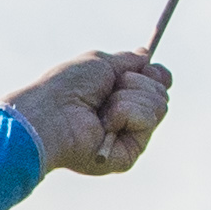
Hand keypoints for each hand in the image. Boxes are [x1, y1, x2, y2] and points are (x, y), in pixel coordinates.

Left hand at [10, 51, 171, 175]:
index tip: (145, 67)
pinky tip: (104, 123)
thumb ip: (127, 60)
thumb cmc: (66, 86)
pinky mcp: (129, 154)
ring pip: (159, 105)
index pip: (157, 85)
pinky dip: (126, 112)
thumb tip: (145, 55)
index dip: (156, 74)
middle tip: (110, 89)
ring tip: (101, 108)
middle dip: (137, 83)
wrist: (49, 113)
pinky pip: (148, 121)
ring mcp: (128, 138)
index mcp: (118, 98)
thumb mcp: (100, 63)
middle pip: (161, 94)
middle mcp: (125, 120)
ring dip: (128, 97)